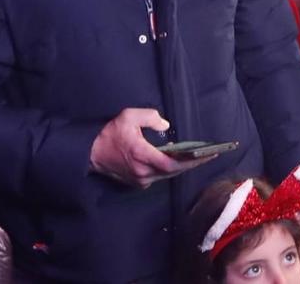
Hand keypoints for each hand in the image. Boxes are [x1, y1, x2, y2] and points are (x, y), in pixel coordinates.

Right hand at [88, 108, 205, 186]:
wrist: (91, 152)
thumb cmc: (110, 133)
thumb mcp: (128, 116)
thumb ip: (150, 117)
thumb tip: (165, 126)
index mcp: (141, 155)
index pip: (172, 164)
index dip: (191, 161)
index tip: (207, 155)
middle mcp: (143, 172)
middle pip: (174, 171)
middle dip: (192, 163)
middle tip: (208, 155)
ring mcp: (140, 180)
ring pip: (167, 175)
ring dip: (181, 166)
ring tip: (196, 156)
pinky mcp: (138, 183)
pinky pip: (159, 176)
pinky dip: (169, 168)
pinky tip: (175, 159)